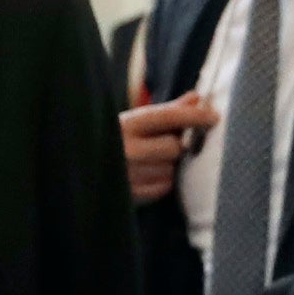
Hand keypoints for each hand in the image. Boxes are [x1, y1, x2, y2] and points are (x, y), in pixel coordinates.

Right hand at [118, 90, 215, 206]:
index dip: (194, 116)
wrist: (79, 170)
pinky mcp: (132, 196)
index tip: (214, 116)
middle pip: (174, 147)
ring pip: (170, 169)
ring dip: (168, 166)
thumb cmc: (114, 140)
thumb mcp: (133, 122)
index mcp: (126, 125)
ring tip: (148, 162)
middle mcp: (126, 150)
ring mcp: (128, 175)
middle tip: (161, 144)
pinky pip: (163, 188)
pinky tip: (146, 176)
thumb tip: (196, 98)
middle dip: (174, 146)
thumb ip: (166, 111)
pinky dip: (161, 182)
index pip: (168, 117)